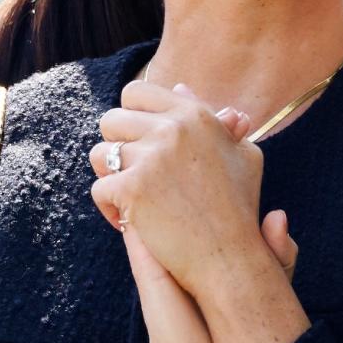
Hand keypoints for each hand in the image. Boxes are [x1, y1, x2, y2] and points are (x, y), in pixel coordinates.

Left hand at [90, 81, 308, 342]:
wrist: (230, 255)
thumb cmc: (240, 205)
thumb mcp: (243, 153)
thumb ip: (214, 118)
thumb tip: (181, 88)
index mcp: (195, 114)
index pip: (138, 92)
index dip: (132, 116)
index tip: (139, 140)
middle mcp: (172, 128)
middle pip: (112, 119)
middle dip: (117, 145)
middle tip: (132, 172)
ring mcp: (151, 157)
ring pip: (100, 154)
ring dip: (109, 176)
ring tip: (128, 196)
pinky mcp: (132, 189)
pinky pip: (100, 189)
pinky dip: (109, 209)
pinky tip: (129, 222)